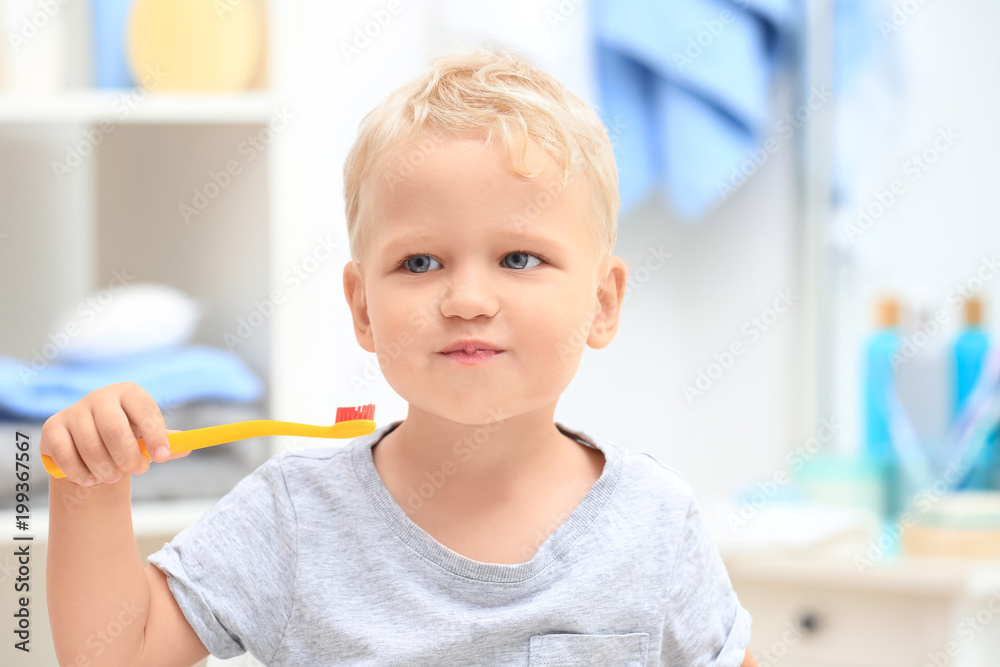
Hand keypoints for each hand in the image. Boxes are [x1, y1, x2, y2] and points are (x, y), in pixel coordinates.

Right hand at [40, 381, 190, 486]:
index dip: (155, 434)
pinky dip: (81, 473)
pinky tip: (91, 478)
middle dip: (128, 456)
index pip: (144, 410)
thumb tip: (186, 446)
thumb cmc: (126, 438)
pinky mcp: (52, 428)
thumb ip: (165, 441)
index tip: (163, 456)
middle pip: (114, 429)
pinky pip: (67, 457)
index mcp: (129, 393)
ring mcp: (74, 411)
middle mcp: (100, 397)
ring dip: (106, 469)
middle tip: (138, 470)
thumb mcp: (146, 437)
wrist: (88, 444)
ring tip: (113, 477)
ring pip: (91, 446)